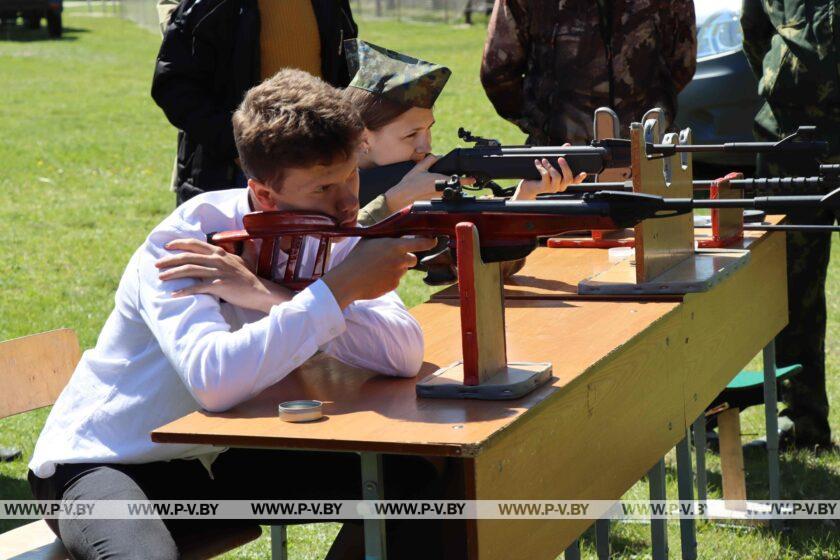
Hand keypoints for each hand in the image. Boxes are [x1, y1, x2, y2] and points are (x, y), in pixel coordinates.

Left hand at [156, 238, 291, 312]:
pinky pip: (197, 287)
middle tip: (157, 264)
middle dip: (169, 259)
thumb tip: (246, 241)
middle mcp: (217, 259)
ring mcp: (217, 272)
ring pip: (189, 270)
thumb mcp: (245, 259)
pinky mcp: (218, 286)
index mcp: (219, 252)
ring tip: (161, 277)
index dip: (179, 244)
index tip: (167, 247)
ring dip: (172, 274)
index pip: (195, 244)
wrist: (259, 291)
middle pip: (187, 256)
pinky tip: (174, 294)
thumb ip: (241, 250)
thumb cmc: (250, 277)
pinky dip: (184, 291)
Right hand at [322, 237, 436, 308]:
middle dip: (405, 258)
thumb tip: (394, 235)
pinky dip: (388, 278)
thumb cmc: (357, 257)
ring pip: (402, 270)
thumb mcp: (370, 240)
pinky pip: (395, 280)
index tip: (433, 241)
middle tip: (391, 258)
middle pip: (412, 259)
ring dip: (395, 268)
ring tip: (378, 268)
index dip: (429, 242)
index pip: (421, 243)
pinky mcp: (393, 286)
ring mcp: (398, 275)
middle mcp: (401, 260)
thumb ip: (385, 238)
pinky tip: (375, 277)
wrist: (349, 280)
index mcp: (396, 246)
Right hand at [383, 155, 474, 210]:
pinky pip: (442, 198)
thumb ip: (430, 160)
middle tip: (451, 181)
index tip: (473, 179)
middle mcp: (440, 191)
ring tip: (434, 187)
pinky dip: (441, 195)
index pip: (457, 180)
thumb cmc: (408, 185)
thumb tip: (439, 157)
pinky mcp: (435, 203)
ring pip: (449, 193)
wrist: (401, 198)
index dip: (467, 180)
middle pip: (454, 187)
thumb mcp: (419, 168)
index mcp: (438, 180)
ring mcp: (438, 198)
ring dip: (447, 190)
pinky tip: (431, 192)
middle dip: (455, 184)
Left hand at [511, 147, 586, 200]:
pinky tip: (538, 163)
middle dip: (565, 167)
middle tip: (560, 158)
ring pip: (556, 176)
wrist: (528, 185)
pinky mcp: (544, 187)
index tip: (583, 173)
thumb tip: (567, 145)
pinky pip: (545, 176)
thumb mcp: (551, 164)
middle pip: (568, 178)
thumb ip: (560, 156)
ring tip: (544, 160)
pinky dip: (541, 167)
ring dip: (550, 166)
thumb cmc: (540, 174)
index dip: (580, 178)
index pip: (574, 181)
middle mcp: (560, 186)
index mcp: (564, 181)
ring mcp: (552, 188)